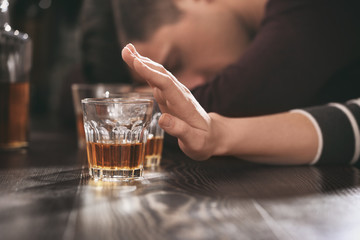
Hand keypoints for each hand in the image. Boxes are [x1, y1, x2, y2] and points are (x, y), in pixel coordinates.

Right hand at [122, 44, 215, 159]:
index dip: (151, 73)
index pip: (166, 84)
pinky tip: (137, 63)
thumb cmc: (203, 141)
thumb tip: (162, 119)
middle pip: (160, 74)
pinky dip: (145, 71)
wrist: (212, 135)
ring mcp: (174, 94)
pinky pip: (156, 80)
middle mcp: (179, 94)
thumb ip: (180, 130)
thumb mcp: (195, 141)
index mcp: (184, 104)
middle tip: (125, 51)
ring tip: (126, 51)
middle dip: (142, 62)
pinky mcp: (169, 96)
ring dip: (142, 62)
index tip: (137, 63)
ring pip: (158, 74)